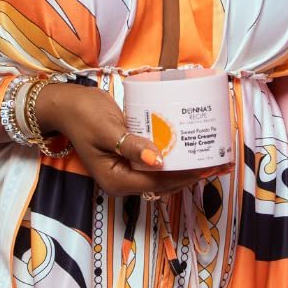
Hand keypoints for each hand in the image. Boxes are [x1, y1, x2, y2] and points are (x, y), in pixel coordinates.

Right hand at [34, 82, 205, 196]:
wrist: (69, 104)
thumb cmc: (85, 115)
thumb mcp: (107, 130)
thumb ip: (132, 146)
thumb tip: (158, 162)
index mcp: (116, 180)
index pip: (158, 183)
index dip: (184, 176)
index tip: (207, 166)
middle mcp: (123, 180)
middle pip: (163, 183)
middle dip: (190, 174)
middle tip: (218, 161)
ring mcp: (127, 169)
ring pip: (162, 174)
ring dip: (185, 167)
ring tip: (210, 156)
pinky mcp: (130, 156)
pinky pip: (156, 162)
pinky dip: (173, 157)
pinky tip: (189, 146)